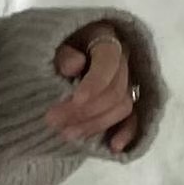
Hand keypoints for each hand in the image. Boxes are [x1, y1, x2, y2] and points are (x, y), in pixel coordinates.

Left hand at [46, 24, 140, 154]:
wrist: (51, 57)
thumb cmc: (49, 48)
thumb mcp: (50, 45)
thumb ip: (61, 54)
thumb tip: (75, 65)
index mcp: (105, 38)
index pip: (108, 61)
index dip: (94, 83)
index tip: (74, 100)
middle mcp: (122, 59)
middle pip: (115, 89)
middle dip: (85, 110)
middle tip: (53, 121)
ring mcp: (126, 82)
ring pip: (122, 107)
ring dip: (96, 124)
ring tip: (66, 134)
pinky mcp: (123, 101)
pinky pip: (133, 119)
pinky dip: (126, 133)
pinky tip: (113, 147)